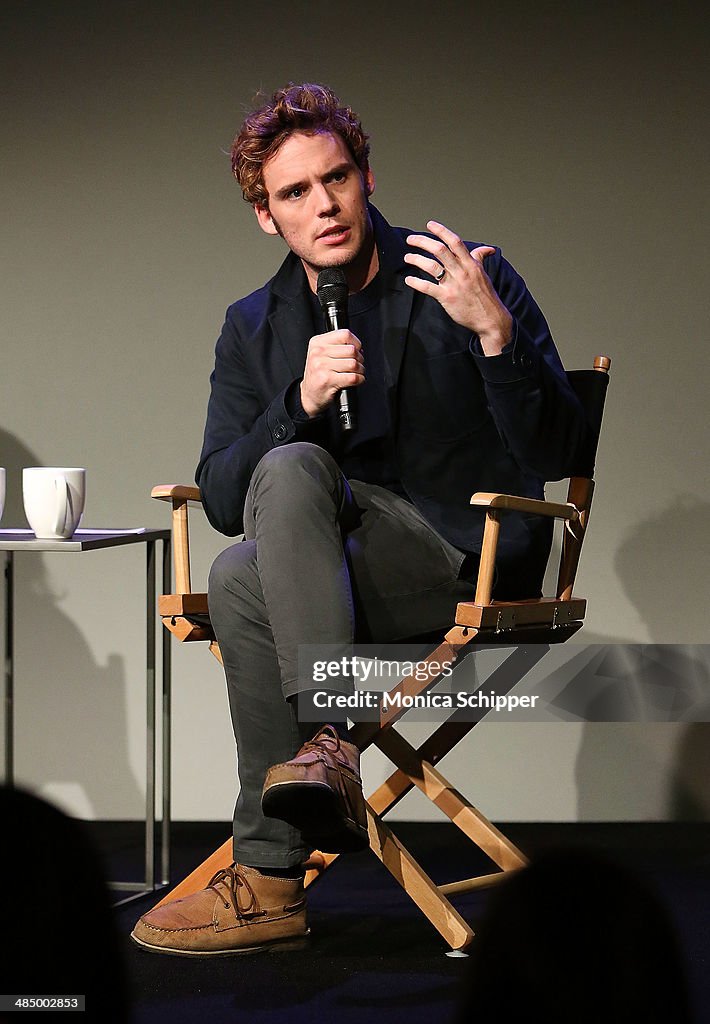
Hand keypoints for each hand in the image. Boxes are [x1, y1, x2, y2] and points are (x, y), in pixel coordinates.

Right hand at [300, 329, 364, 416]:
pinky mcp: (327, 380)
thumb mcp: (323, 355)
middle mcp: (318, 353)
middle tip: (356, 365)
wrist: (309, 395)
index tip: (357, 350)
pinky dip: (359, 380)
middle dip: (359, 359)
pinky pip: (353, 377)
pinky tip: (355, 380)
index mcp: (317, 343)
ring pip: (353, 364)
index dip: (356, 342)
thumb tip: (359, 347)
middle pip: (351, 350)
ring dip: (360, 370)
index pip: (344, 334)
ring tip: (355, 373)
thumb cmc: (319, 375)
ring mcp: (321, 366)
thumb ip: (339, 347)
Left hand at [404, 220, 512, 354]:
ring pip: (432, 266)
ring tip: (408, 257)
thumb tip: (487, 249)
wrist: (490, 318)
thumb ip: (480, 258)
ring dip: (417, 259)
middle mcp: (462, 272)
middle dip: (422, 242)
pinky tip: (409, 280)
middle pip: (440, 250)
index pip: (455, 242)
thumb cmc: (486, 296)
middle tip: (411, 239)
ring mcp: (454, 285)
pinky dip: (416, 283)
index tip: (429, 225)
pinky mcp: (447, 298)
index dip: (441, 231)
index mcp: (471, 264)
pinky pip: (428, 288)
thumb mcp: (484, 273)